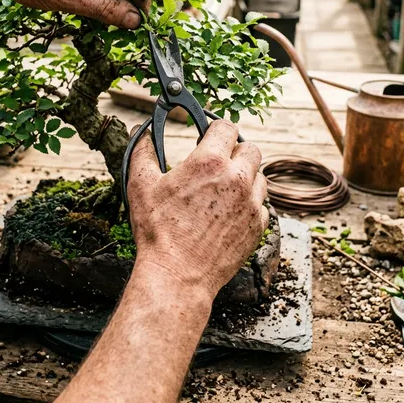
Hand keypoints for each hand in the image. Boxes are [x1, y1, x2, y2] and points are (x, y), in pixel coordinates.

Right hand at [127, 120, 268, 300]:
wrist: (178, 275)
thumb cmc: (158, 230)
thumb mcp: (142, 185)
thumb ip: (143, 151)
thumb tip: (142, 130)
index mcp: (210, 162)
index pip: (227, 127)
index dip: (216, 129)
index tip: (208, 137)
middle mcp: (237, 178)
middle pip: (251, 148)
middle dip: (236, 150)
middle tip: (218, 162)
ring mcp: (251, 203)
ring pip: (260, 176)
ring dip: (245, 176)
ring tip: (223, 188)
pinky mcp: (257, 226)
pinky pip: (261, 205)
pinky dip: (249, 204)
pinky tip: (229, 212)